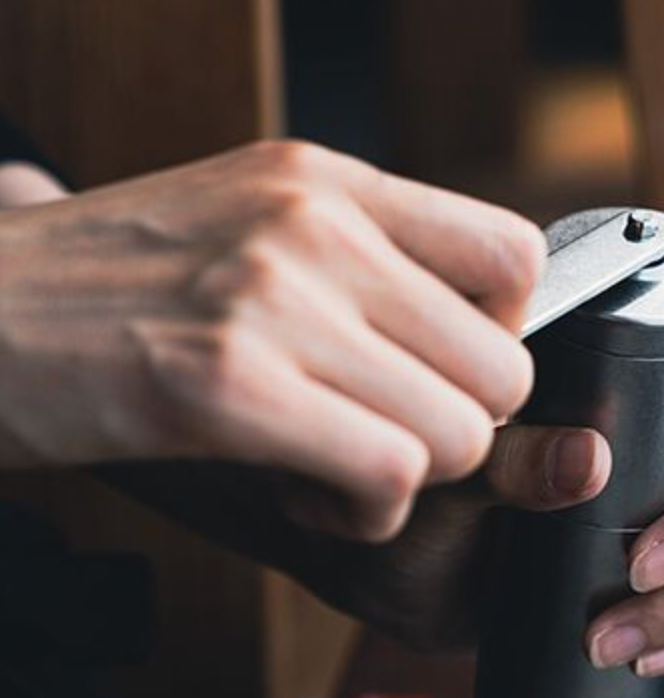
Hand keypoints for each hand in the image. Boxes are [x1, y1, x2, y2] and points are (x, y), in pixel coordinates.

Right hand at [0, 140, 543, 540]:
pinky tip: (311, 503)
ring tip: (337, 476)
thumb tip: (479, 335)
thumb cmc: (113, 287)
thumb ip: (361, 261)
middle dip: (461, 432)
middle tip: (387, 441)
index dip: (503, 337)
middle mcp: (317, 225)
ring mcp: (273, 299)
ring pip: (462, 433)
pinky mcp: (229, 384)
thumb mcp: (246, 225)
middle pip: (505, 369)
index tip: (438, 374)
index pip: (515, 256)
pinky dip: (368, 516)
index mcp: (329, 181)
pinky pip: (393, 476)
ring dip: (413, 484)